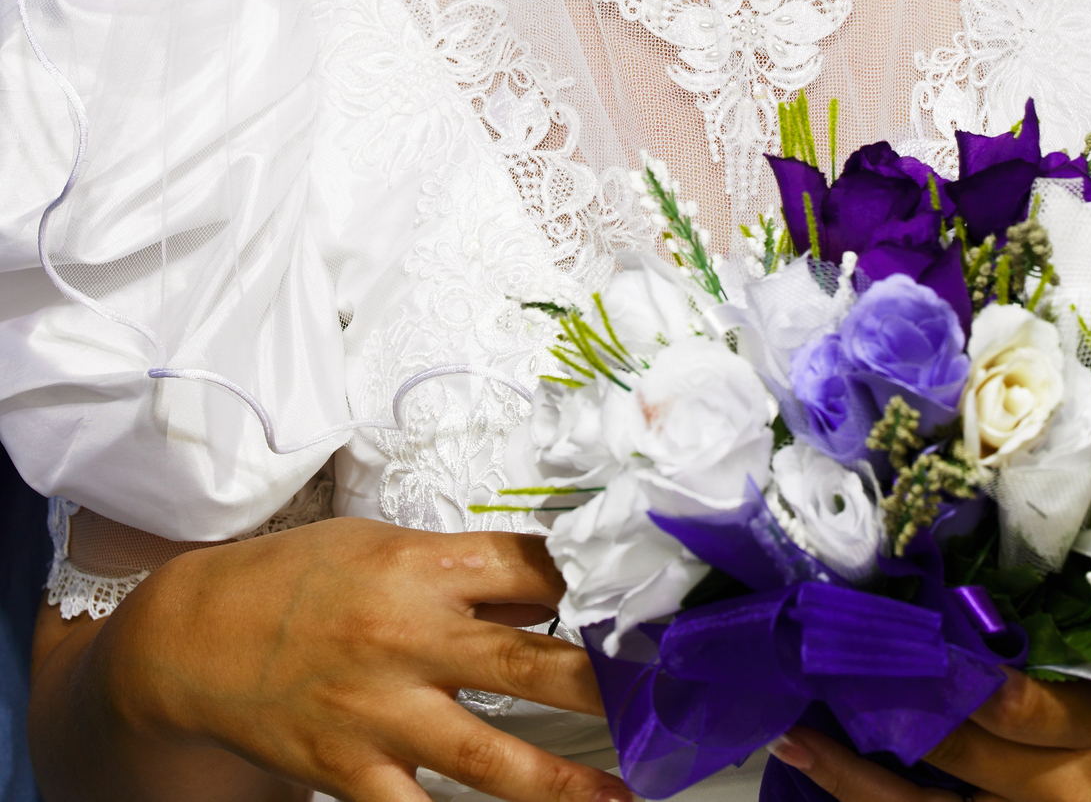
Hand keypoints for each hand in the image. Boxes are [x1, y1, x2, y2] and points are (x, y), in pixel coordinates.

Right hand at [31, 516, 627, 801]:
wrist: (194, 637)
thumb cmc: (295, 580)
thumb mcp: (384, 544)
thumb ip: (464, 570)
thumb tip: (546, 590)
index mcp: (423, 566)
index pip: (532, 569)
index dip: (594, 585)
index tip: (646, 603)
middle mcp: (409, 637)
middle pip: (531, 662)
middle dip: (606, 685)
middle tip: (665, 697)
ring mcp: (381, 712)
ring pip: (492, 756)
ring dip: (563, 782)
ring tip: (622, 796)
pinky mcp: (350, 769)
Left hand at [768, 668, 1090, 801]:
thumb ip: (1058, 671)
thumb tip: (959, 636)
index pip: (1001, 703)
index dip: (927, 671)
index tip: (864, 634)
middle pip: (956, 762)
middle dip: (878, 719)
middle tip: (812, 672)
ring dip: (865, 785)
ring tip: (804, 744)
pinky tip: (857, 790)